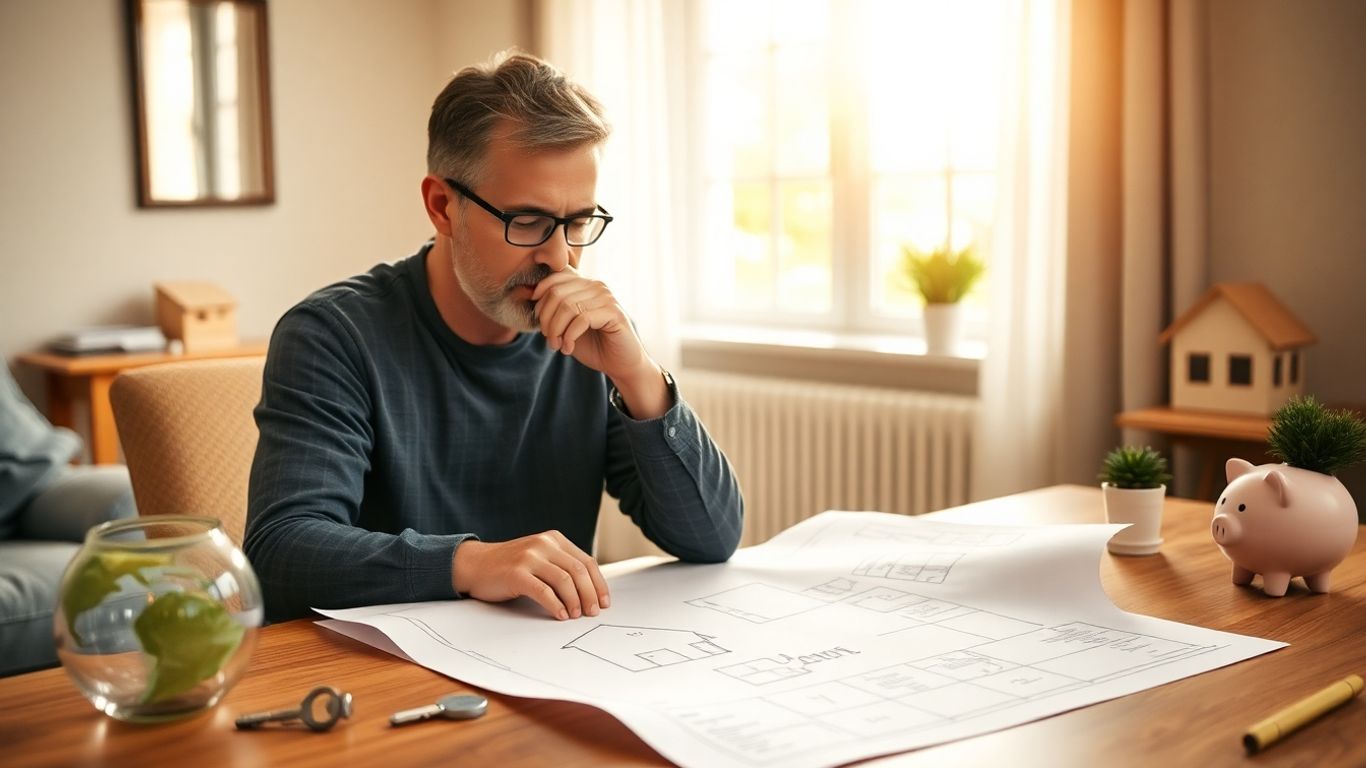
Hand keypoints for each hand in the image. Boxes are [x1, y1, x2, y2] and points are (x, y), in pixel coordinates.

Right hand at [452, 531, 609, 619]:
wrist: (474, 564)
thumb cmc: (510, 566)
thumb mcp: (539, 558)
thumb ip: (560, 566)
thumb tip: (590, 591)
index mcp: (554, 539)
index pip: (587, 561)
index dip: (599, 584)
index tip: (604, 602)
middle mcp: (544, 544)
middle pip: (579, 571)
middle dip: (590, 594)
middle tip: (592, 613)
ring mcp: (530, 557)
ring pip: (564, 581)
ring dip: (575, 602)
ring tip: (576, 616)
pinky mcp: (516, 573)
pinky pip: (543, 591)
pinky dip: (555, 605)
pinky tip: (560, 615)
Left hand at [530, 265, 647, 379]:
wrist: (619, 364)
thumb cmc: (592, 344)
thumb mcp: (566, 325)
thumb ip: (552, 310)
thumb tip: (525, 293)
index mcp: (585, 284)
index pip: (555, 277)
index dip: (540, 297)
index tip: (538, 320)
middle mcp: (596, 286)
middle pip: (557, 292)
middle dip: (546, 319)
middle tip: (549, 339)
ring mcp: (606, 298)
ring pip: (567, 306)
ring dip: (556, 330)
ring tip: (557, 346)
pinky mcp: (614, 313)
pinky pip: (582, 319)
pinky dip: (570, 336)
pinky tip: (568, 348)